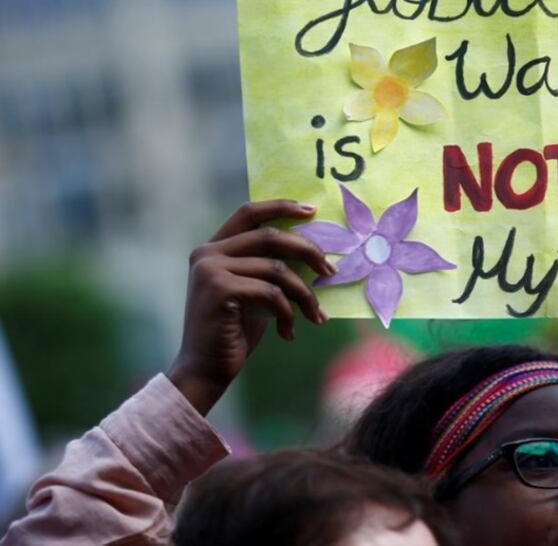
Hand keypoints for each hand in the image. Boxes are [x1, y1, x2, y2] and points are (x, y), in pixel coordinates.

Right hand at [167, 200, 336, 414]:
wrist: (205, 371)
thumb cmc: (234, 333)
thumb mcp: (253, 293)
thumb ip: (268, 268)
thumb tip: (313, 252)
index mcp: (213, 248)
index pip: (249, 213)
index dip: (281, 207)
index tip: (312, 211)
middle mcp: (207, 253)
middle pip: (270, 237)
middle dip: (307, 251)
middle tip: (331, 271)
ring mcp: (210, 270)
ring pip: (276, 268)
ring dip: (303, 294)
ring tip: (315, 316)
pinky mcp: (219, 290)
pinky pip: (270, 292)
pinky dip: (288, 312)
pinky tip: (288, 332)